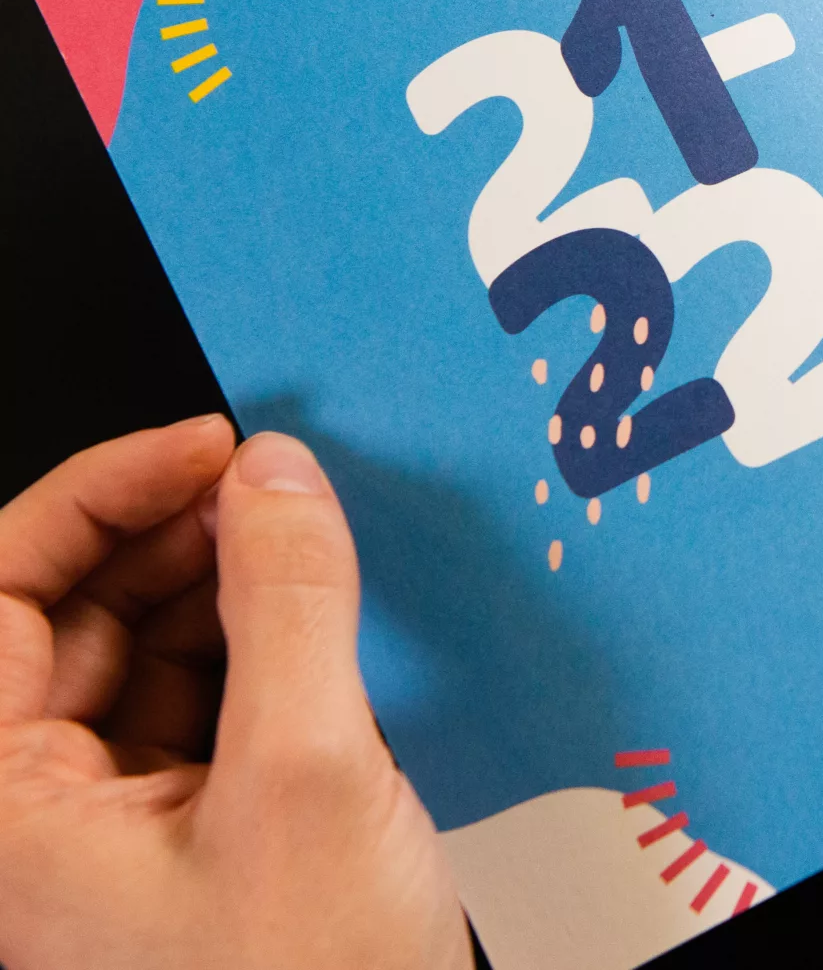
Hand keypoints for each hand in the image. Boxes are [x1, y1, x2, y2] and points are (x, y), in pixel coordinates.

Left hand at [0, 418, 471, 969]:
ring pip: (141, 660)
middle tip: (273, 485)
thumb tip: (273, 473)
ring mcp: (112, 839)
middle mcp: (40, 823)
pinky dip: (258, 649)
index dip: (93, 499)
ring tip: (308, 546)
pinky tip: (319, 622)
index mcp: (8, 815)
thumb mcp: (311, 774)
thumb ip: (289, 603)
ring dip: (223, 587)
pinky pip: (201, 709)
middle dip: (170, 535)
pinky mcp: (189, 848)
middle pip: (68, 621)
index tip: (203, 446)